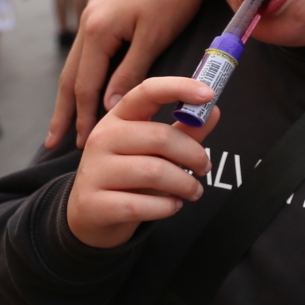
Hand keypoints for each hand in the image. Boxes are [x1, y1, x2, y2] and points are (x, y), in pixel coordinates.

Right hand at [50, 0, 203, 148]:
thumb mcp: (155, 37)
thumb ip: (131, 71)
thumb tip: (110, 105)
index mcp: (99, 29)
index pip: (85, 83)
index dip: (84, 114)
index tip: (82, 141)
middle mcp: (88, 22)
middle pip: (71, 76)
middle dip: (65, 110)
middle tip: (56, 141)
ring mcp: (93, 16)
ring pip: (76, 63)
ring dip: (71, 94)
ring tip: (65, 121)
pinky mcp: (103, 12)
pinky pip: (87, 51)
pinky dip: (83, 74)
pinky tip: (85, 87)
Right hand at [65, 76, 218, 249]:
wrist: (92, 216)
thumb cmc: (130, 176)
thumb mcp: (156, 150)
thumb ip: (184, 131)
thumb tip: (213, 111)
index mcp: (118, 118)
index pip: (147, 91)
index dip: (179, 88)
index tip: (209, 94)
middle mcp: (101, 139)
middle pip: (161, 137)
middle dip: (194, 155)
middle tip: (206, 169)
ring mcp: (93, 171)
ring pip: (155, 172)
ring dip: (185, 184)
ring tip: (193, 191)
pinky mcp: (92, 204)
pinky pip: (142, 205)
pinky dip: (167, 207)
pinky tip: (172, 206)